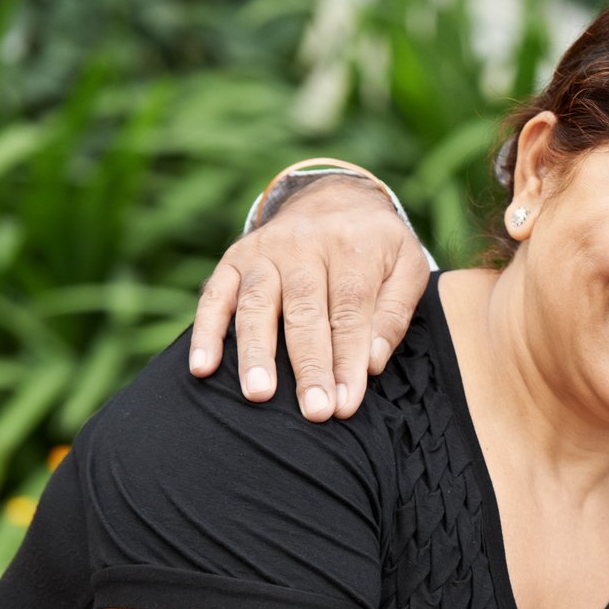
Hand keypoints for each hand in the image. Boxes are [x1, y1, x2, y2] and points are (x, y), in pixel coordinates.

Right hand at [189, 173, 430, 421]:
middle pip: (305, 312)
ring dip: (256, 352)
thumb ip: (395, 312)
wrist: (334, 198)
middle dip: (309, 365)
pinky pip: (214, 296)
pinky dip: (206, 332)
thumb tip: (371, 363)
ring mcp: (263, 251)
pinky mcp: (234, 260)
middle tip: (314, 411)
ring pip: (257, 305)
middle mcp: (303, 244)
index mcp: (351, 246)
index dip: (348, 360)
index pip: (349, 311)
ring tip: (258, 394)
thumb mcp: (406, 266)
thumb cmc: (377, 246)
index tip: (346, 403)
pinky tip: (202, 368)